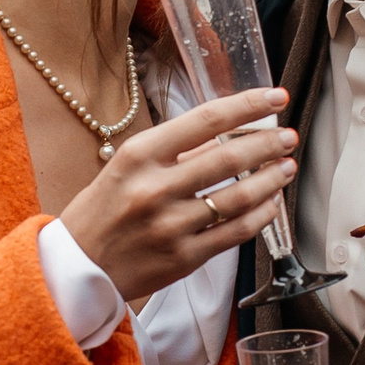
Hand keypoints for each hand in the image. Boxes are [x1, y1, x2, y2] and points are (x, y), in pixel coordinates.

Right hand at [58, 88, 295, 301]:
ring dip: (272, 178)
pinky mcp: (184, 257)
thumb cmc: (101, 211)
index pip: (205, 120)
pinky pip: (236, 232)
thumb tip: (224, 135)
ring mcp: (171, 225)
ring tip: (286, 166)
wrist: (78, 267)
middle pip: (230, 157)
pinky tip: (270, 203)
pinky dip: (261, 215)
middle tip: (286, 136)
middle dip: (268, 142)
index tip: (274, 97)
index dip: (247, 105)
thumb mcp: (125, 168)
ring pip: (240, 196)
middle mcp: (155, 188)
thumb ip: (172, 152)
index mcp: (138, 156)